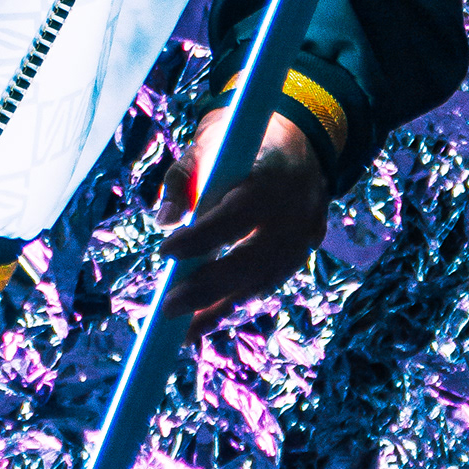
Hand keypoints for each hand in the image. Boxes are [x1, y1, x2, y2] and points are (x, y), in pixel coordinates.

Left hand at [155, 110, 329, 337]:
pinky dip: (236, 301)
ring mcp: (306, 237)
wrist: (300, 140)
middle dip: (208, 287)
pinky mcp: (303, 253)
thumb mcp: (208, 143)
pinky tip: (205, 319)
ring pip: (263, 281)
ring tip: (183, 328)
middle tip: (168, 307)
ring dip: (221, 306)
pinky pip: (269, 283)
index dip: (203, 237)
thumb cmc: (242, 141)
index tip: (165, 250)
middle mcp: (296, 213)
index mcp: (273, 177)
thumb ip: (182, 178)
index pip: (236, 215)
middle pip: (252, 260)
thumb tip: (162, 221)